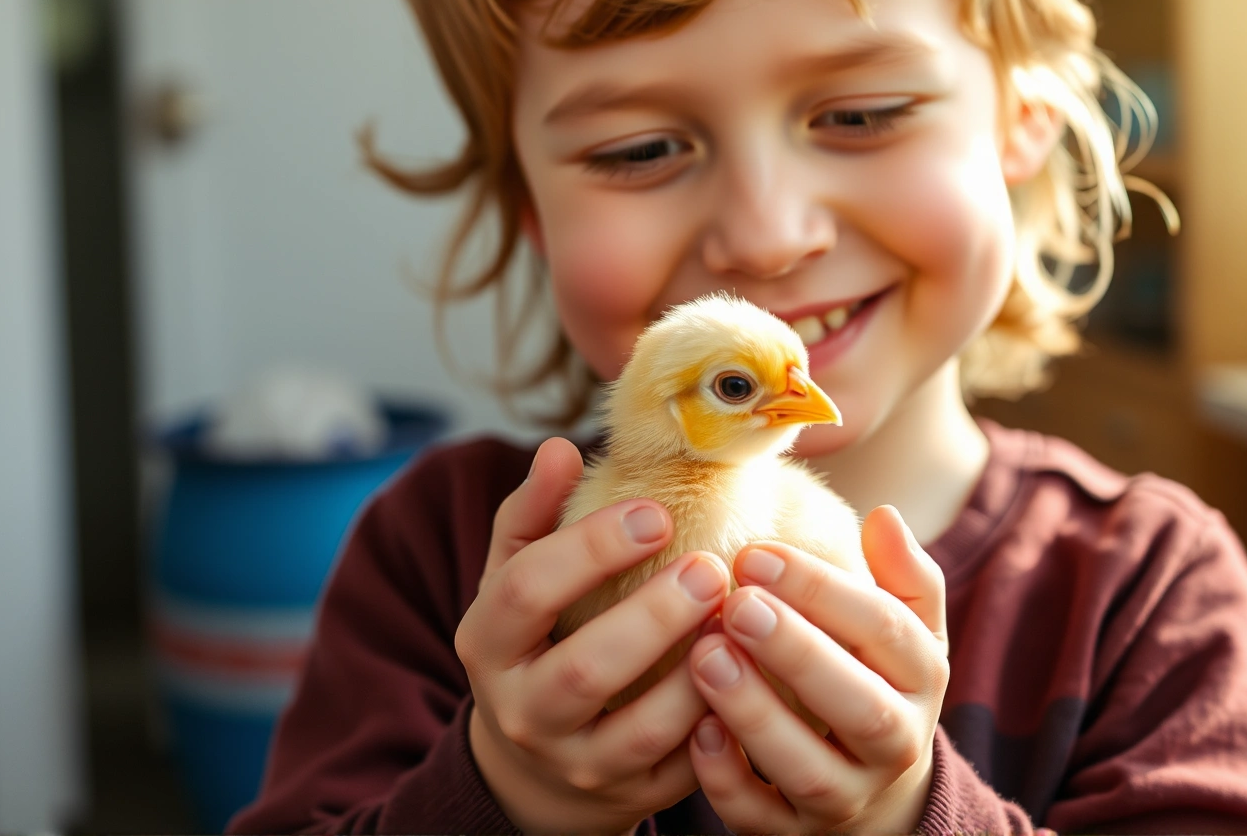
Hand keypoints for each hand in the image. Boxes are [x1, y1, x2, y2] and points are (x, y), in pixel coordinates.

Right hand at [459, 438, 727, 832]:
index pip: (526, 591)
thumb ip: (534, 514)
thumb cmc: (538, 641)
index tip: (656, 510)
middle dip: (654, 615)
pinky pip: (685, 767)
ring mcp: (579, 765)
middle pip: (585, 669)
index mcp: (488, 645)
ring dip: (700, 673)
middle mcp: (524, 714)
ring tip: (743, 618)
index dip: (590, 548)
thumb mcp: (515, 579)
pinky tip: (758, 674)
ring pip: (642, 729)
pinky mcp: (632, 798)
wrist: (533, 766)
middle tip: (712, 567)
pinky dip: (723, 722)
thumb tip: (560, 448)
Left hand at [686, 505, 949, 832]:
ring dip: (755, 714)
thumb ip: (901, 574)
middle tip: (736, 604)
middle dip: (797, 653)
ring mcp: (845, 798)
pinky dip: (728, 780)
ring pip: (807, 770)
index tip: (754, 552)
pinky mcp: (793, 835)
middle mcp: (893, 744)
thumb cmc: (875, 682)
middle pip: (858, 706)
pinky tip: (696, 731)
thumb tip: (884, 515)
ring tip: (705, 655)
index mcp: (920, 678)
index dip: (822, 590)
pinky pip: (762, 818)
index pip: (885, 629)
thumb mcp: (904, 630)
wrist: (878, 797)